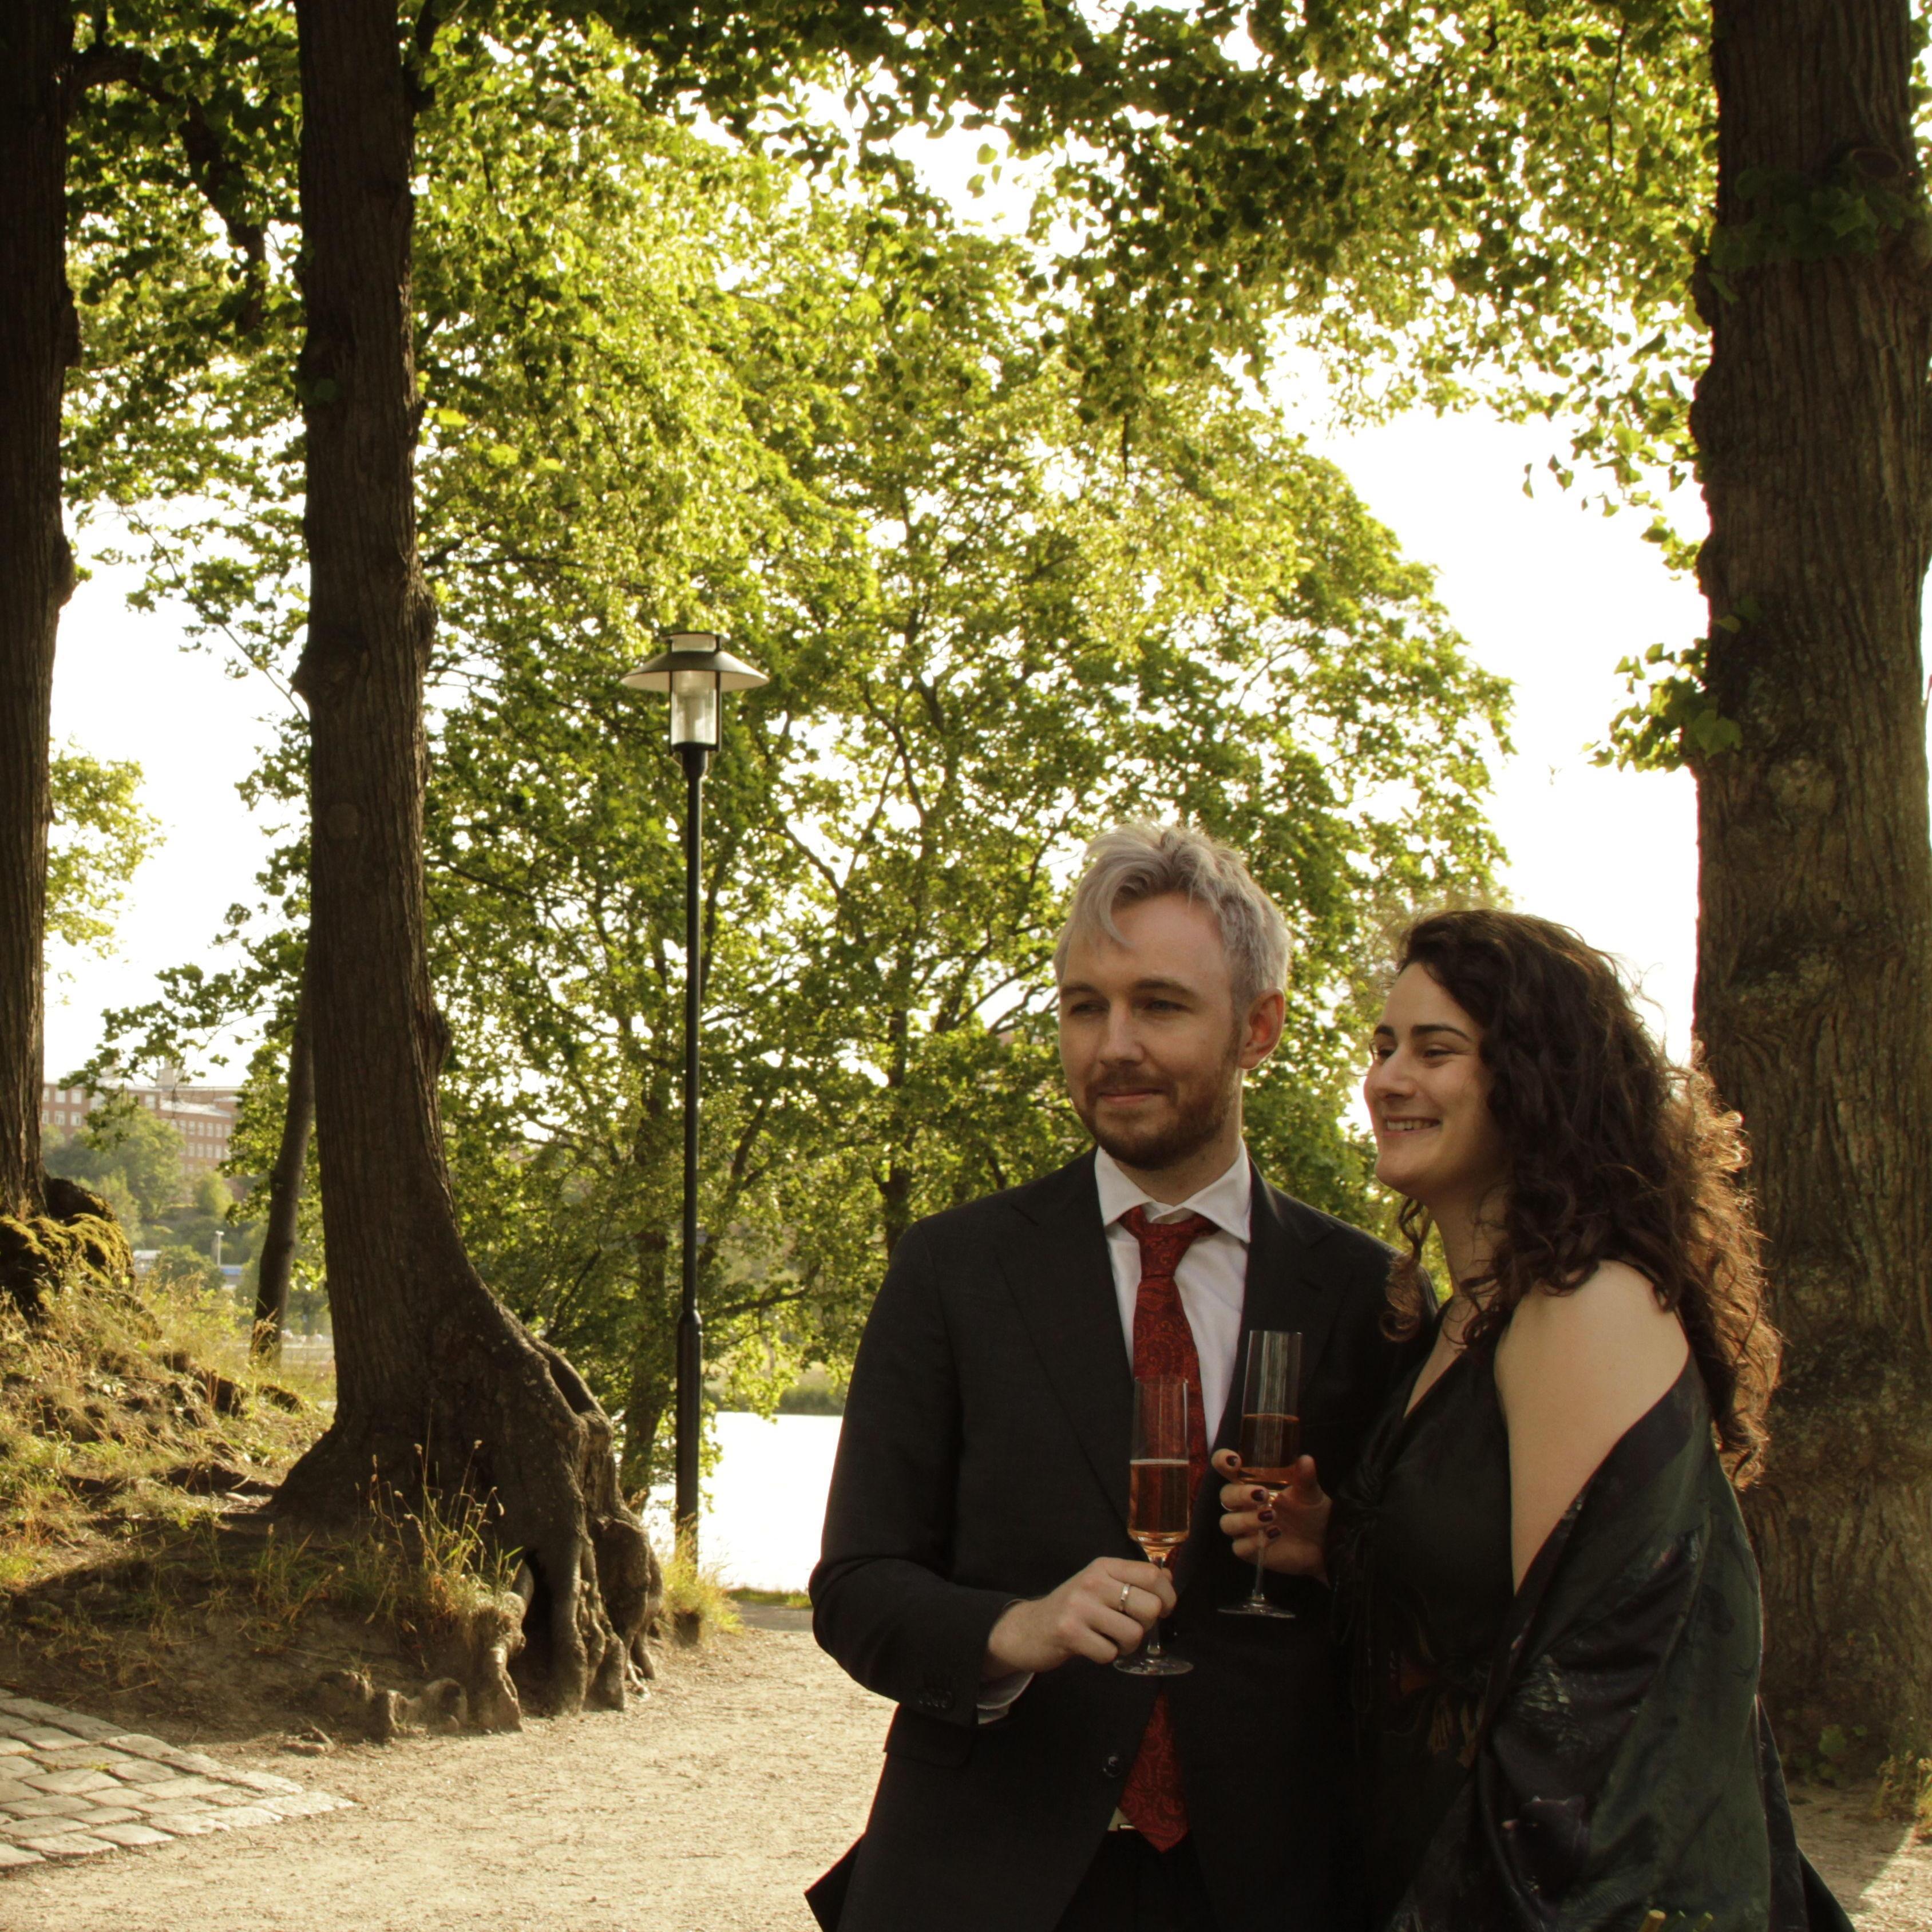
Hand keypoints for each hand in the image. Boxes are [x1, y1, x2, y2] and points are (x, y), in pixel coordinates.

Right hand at [982, 1557, 1177, 1675]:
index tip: (1163, 1609)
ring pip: (1133, 1634)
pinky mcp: (1069, 1632)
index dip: (1168, 1596)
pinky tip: (1092, 1647)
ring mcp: (1079, 1606)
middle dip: (1146, 1625)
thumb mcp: (1101, 1585)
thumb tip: (1168, 1579)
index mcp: (1104, 1566)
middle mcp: (1093, 1581)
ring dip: (1126, 1645)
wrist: (1028, 1628)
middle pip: (1149, 1607)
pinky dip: (1106, 1656)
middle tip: (1128, 1627)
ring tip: (1110, 1639)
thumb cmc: (1073, 1608)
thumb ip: (1133, 1580)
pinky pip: (1110, 1653)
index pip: (1152, 1574)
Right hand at [1212, 1447, 1330, 1582]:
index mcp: (1251, 1483)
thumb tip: (1306, 1460)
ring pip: (1228, 1523)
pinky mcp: (1249, 1550)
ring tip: (1272, 1516)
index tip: (1235, 1461)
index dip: (1222, 1461)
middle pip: (1225, 1496)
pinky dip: (1254, 1541)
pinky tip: (1275, 1534)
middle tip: (1262, 1494)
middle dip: (1240, 1494)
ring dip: (1246, 1519)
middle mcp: (1243, 1504)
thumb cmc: (1310, 1510)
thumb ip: (1305, 1477)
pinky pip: (1239, 1547)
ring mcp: (1244, 1528)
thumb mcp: (1310, 1492)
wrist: (1322, 1541)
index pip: (1226, 1468)